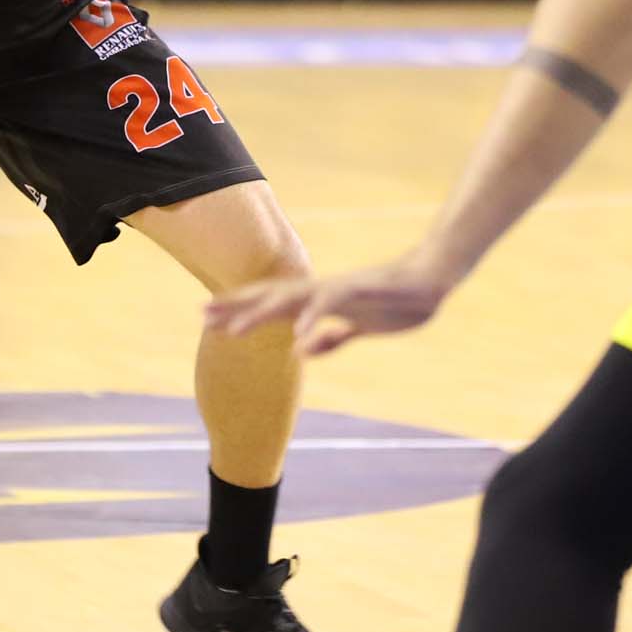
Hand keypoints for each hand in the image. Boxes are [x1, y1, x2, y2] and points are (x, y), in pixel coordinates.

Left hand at [206, 249, 458, 359]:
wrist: (430, 281)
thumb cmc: (397, 302)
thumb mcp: (359, 327)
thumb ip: (333, 337)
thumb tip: (304, 350)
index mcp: (319, 300)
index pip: (270, 303)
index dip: (239, 308)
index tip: (208, 317)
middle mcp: (320, 291)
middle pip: (269, 298)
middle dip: (235, 307)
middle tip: (201, 316)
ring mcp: (337, 290)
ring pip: (290, 300)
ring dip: (260, 314)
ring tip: (233, 331)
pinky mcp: (359, 294)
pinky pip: (330, 307)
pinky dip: (313, 321)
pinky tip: (298, 339)